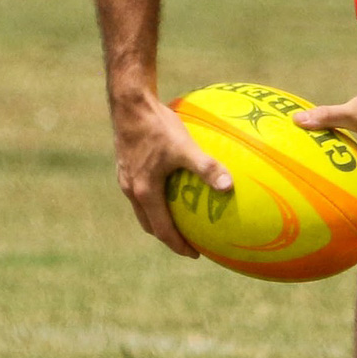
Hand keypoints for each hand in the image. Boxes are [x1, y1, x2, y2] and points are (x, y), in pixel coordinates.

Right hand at [112, 92, 232, 256]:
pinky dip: (156, 197)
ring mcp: (127, 176)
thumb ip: (207, 168)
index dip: (179, 245)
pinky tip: (173, 184)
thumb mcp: (185, 147)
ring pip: (144, 207)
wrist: (129, 103)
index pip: (162, 230)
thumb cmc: (157, 126)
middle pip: (150, 224)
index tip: (196, 254)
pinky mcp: (126, 164)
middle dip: (168, 236)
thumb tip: (230, 187)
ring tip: (181, 219)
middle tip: (189, 242)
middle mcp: (131, 189)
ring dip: (160, 217)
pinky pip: (142, 188)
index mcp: (144, 192)